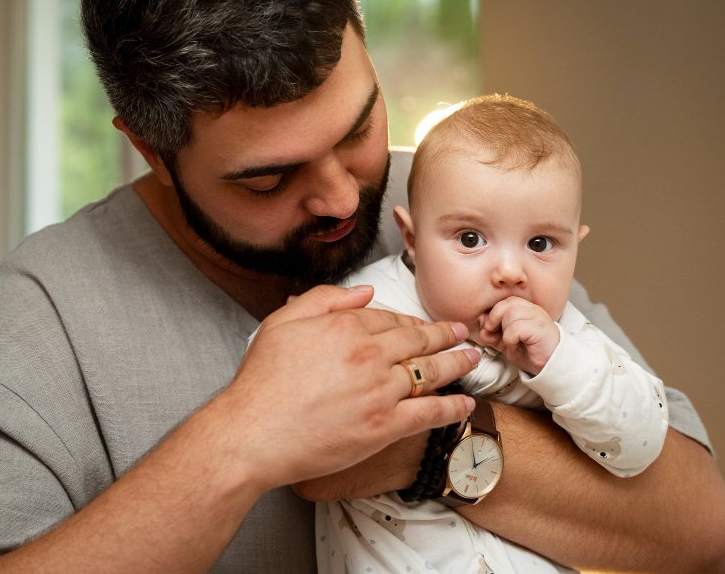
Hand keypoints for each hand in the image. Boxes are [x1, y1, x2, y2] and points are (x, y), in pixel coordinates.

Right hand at [219, 284, 480, 491]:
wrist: (253, 433)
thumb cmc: (261, 382)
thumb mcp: (283, 322)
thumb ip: (325, 299)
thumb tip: (365, 291)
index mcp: (347, 326)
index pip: (389, 318)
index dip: (409, 320)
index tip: (421, 323)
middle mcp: (370, 355)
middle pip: (418, 340)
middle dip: (444, 335)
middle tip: (460, 333)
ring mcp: (381, 391)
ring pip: (431, 372)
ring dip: (457, 364)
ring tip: (472, 359)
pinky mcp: (385, 427)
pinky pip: (429, 413)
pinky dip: (452, 407)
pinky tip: (465, 404)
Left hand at [478, 296, 558, 374]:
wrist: (550, 367)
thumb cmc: (530, 353)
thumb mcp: (506, 342)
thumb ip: (493, 333)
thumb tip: (481, 322)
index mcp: (526, 310)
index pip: (505, 301)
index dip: (493, 314)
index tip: (489, 330)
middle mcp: (533, 310)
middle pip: (507, 304)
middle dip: (495, 319)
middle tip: (495, 335)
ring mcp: (538, 318)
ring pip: (511, 315)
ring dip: (505, 331)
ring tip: (511, 343)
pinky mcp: (541, 329)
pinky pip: (516, 328)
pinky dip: (510, 339)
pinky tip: (516, 346)